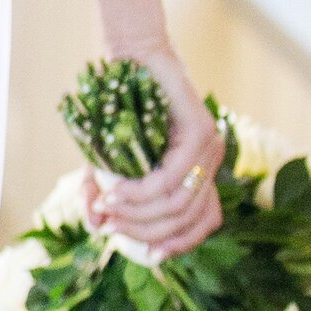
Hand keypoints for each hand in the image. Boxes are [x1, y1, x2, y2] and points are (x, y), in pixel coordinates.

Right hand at [85, 47, 221, 258]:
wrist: (127, 57)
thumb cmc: (118, 110)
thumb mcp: (107, 161)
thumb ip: (105, 195)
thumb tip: (98, 226)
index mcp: (201, 171)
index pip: (205, 223)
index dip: (179, 245)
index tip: (147, 253)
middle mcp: (213, 160)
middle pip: (187, 220)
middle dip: (144, 231)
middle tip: (109, 222)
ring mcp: (211, 145)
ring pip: (179, 203)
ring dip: (138, 213)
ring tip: (106, 205)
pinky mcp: (200, 129)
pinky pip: (171, 177)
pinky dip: (140, 191)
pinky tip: (116, 189)